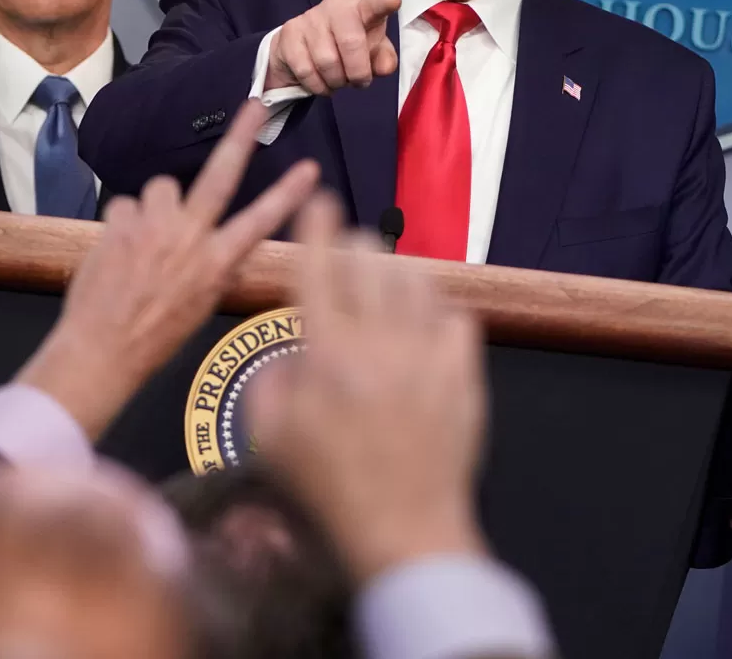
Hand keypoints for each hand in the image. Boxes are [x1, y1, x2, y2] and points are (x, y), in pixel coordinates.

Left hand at [17, 99, 319, 441]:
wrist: (102, 349)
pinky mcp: (120, 221)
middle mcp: (190, 237)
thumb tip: (227, 248)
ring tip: (146, 239)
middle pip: (220, 175)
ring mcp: (154, 226)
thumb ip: (216, 269)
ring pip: (162, 187)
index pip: (261, 221)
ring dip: (157, 206)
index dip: (288, 194)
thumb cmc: (155, 336)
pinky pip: (126, 205)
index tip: (310, 169)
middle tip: (255, 105)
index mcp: (217, 262)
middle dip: (241, 137)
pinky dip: (124, 223)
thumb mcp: (201, 306)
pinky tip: (119, 250)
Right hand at [249, 193, 487, 581]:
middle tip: (347, 243)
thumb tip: (290, 352)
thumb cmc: (329, 490)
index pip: (319, 268)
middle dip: (354, 240)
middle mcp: (378, 344)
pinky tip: (424, 320)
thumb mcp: (269, 439)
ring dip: (394, 269)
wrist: (404, 531)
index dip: (316, 226)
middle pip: (369, 261)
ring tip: (383, 275)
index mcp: (326, 354)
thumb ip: (268, 383)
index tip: (319, 199)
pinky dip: (436, 308)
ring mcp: (426, 358)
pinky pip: (455, 318)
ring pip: (415, 281)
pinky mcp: (463, 378)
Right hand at [266, 0, 400, 94]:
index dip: (383, 3)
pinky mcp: (289, 34)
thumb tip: (384, 68)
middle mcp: (334, 6)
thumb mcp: (372, 50)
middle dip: (358, 72)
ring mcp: (309, 18)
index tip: (394, 2)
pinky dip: (317, 86)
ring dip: (336, 81)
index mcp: (361, 6)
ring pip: (326, 61)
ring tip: (338, 81)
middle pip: (351, 42)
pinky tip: (322, 83)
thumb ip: (383, 59)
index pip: (373, 3)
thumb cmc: (346, 44)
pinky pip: (305, 70)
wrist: (304, 45)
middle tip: (359, 82)